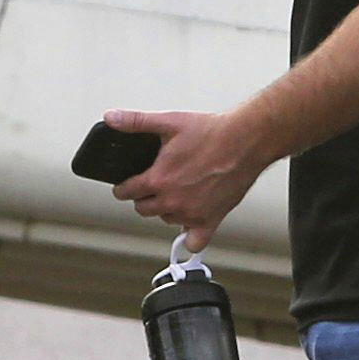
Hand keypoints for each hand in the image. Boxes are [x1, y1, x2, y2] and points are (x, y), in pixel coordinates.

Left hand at [103, 103, 264, 242]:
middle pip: (143, 209)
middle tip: (150, 187)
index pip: (126, 192)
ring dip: (165, 210)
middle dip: (142, 198)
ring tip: (173, 194)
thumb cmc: (213, 132)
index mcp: (159, 179)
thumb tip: (112, 118)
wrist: (246, 141)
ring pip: (166, 220)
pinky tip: (189, 224)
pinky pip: (195, 241)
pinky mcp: (211, 219)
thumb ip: (136, 122)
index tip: (124, 186)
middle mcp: (173, 200)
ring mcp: (192, 213)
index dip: (122, 188)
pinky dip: (190, 236)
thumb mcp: (169, 122)